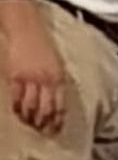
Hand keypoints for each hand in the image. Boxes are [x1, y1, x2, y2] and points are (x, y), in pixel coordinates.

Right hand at [1, 0, 67, 134]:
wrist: (26, 28)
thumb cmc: (42, 46)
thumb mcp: (56, 65)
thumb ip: (56, 82)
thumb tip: (56, 100)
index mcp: (59, 78)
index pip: (60, 106)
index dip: (57, 121)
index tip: (55, 130)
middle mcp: (46, 81)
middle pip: (46, 109)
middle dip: (44, 123)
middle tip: (41, 131)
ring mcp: (30, 78)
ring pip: (31, 106)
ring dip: (30, 118)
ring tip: (29, 123)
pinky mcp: (16, 75)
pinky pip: (16, 96)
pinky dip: (17, 107)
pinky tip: (17, 112)